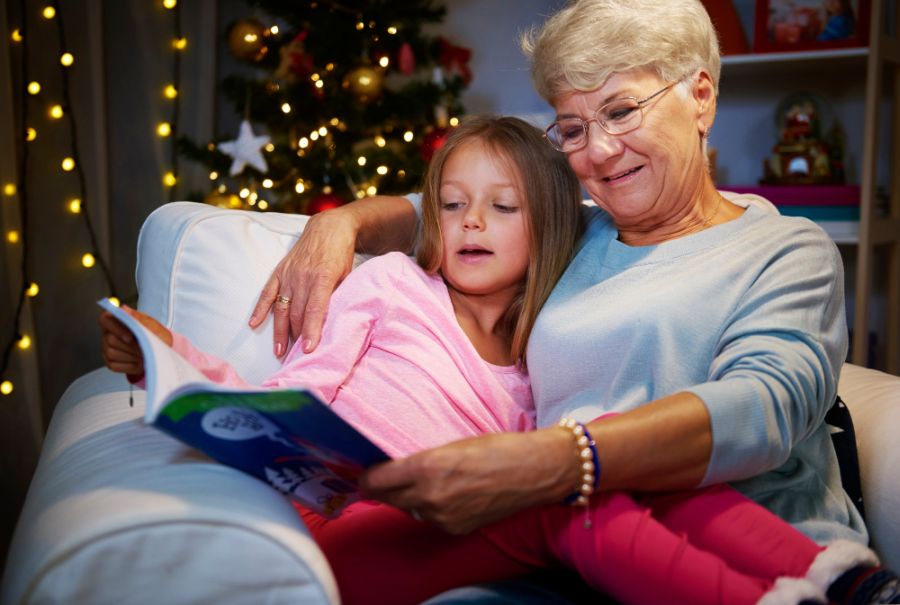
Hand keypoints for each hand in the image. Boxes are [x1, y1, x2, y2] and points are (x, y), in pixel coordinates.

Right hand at [99, 305, 171, 379]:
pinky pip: (114, 366)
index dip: (116, 329)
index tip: (130, 337)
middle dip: (131, 346)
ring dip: (132, 356)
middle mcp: (107, 334)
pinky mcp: (110, 362)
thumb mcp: (151, 324)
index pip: (105, 320)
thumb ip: (137, 317)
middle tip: (145, 348)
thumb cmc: (155, 334)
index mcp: (115, 320)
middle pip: (110, 340)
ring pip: (112, 353)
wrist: (161, 350)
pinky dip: (131, 366)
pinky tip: (140, 362)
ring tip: (145, 354)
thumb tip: (123, 308)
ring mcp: (106, 349)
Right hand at [249, 209, 357, 357]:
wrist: (329, 227)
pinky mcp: (280, 271)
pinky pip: (268, 293)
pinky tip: (254, 324)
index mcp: (322, 278)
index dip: (311, 331)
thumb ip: (338, 296)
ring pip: (282, 308)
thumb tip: (333, 322)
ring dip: (280, 331)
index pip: (315, 309)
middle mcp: (302, 277)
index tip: (308, 349)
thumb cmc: (342, 254)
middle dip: (296, 338)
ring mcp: (289, 274)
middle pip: (296, 313)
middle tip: (295, 359)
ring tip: (279, 352)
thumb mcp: (347, 274)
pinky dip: (260, 309)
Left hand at [359, 429, 577, 533]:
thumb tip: (397, 468)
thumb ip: (423, 459)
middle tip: (374, 479)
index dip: (366, 477)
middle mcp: (430, 494)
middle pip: (387, 498)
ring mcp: (443, 516)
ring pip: (408, 509)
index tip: (361, 472)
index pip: (379, 479)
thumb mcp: (453, 444)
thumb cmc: (497, 448)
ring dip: (403, 498)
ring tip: (408, 484)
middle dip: (379, 489)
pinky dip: (426, 508)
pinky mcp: (455, 528)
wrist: (534, 472)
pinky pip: (429, 519)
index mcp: (428, 465)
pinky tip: (436, 495)